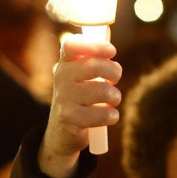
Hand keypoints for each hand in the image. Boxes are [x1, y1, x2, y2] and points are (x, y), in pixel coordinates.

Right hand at [38, 35, 121, 177]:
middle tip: (115, 79)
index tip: (112, 51)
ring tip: (111, 100)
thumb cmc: (80, 99)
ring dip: (115, 97)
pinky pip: (104, 114)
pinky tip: (108, 116)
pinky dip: (112, 116)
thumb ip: (92, 61)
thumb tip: (109, 49)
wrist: (62, 133)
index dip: (95, 45)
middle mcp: (61, 78)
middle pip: (95, 65)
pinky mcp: (70, 119)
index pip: (72, 45)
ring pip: (104, 91)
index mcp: (64, 64)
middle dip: (114, 72)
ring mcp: (64, 98)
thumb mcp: (80, 77)